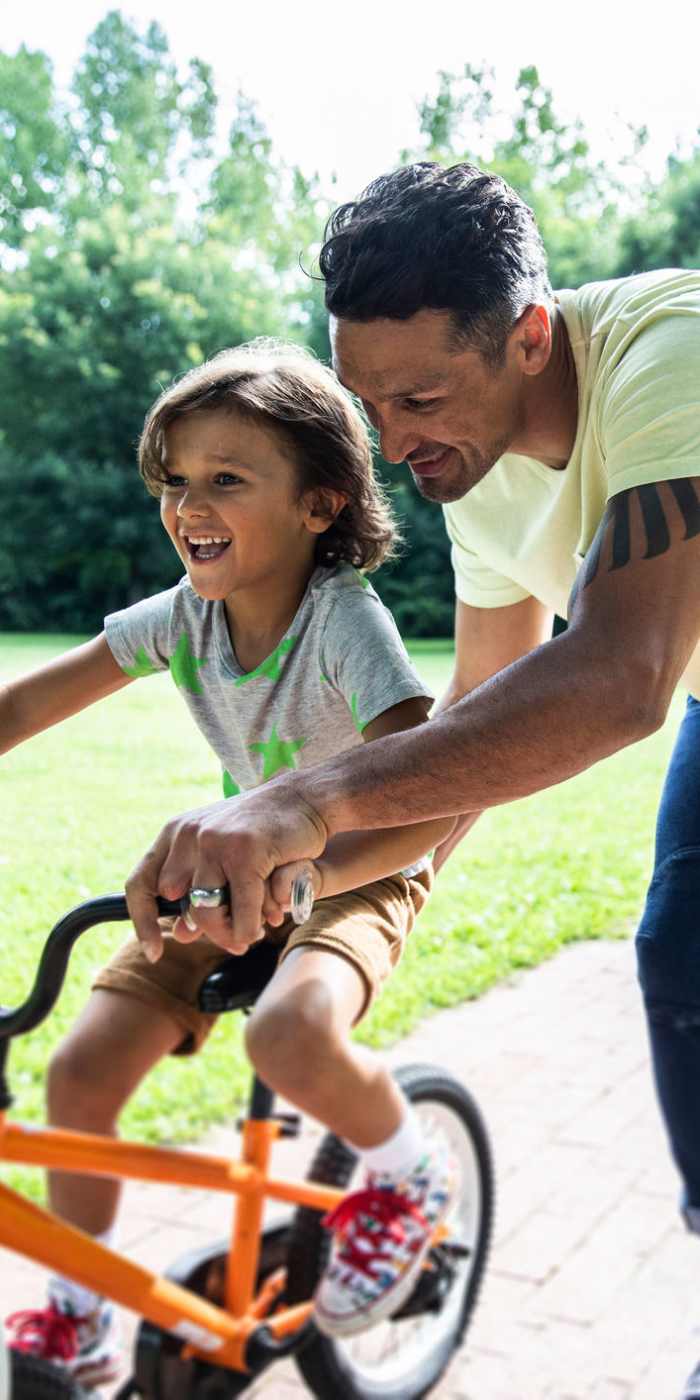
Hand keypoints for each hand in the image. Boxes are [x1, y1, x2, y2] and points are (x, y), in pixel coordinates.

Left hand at [125, 779, 327, 961]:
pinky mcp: (244, 851)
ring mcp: (214, 841)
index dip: (142, 922)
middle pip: (183, 906)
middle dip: (210, 931)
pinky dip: (251, 927)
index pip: (140, 883)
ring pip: (207, 912)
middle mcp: (188, 834)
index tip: (153, 953)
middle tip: (234, 942)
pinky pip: (242, 909)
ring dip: (232, 934)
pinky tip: (267, 925)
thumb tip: (179, 935)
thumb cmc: (263, 831)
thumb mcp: (222, 857)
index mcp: (175, 833)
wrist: (304, 798)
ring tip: (252, 936)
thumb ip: (199, 892)